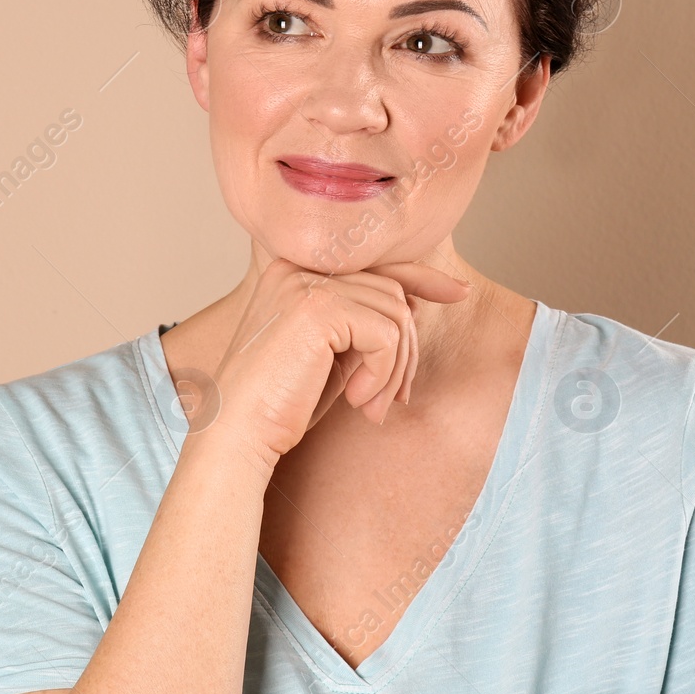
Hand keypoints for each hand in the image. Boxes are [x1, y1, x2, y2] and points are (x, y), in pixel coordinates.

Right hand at [205, 258, 471, 461]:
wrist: (237, 432)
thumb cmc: (279, 402)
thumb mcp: (331, 353)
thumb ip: (362, 321)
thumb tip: (416, 299)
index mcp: (293, 270)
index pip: (371, 262)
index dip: (421, 275)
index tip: (458, 292)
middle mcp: (296, 266)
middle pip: (391, 291)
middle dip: (405, 350)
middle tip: (388, 399)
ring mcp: (305, 283)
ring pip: (394, 313)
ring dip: (395, 368)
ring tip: (371, 405)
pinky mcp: (318, 308)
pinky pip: (386, 334)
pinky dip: (383, 373)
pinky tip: (356, 399)